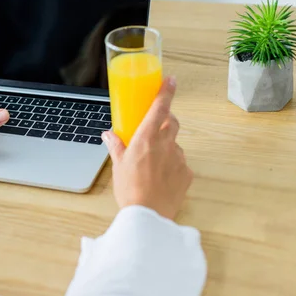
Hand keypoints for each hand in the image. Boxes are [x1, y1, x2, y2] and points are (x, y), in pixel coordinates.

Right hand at [102, 77, 192, 219]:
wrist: (148, 215)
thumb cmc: (130, 189)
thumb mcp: (118, 165)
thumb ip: (116, 146)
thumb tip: (109, 135)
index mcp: (147, 138)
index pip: (160, 107)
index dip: (166, 91)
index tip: (172, 80)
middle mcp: (166, 144)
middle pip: (172, 122)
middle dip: (166, 120)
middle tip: (154, 127)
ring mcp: (179, 159)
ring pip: (175, 144)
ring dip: (166, 146)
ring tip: (152, 163)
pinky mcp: (187, 174)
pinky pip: (180, 163)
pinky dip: (171, 165)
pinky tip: (160, 177)